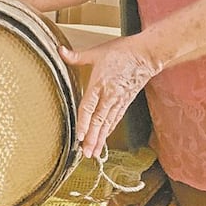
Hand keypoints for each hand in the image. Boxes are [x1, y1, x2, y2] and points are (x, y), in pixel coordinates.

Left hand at [59, 38, 158, 157]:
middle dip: (92, 139)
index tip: (80, 137)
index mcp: (100, 84)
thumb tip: (60, 51)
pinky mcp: (126, 102)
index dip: (84, 123)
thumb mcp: (97, 52)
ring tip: (94, 153)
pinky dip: (109, 130)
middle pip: (99, 121)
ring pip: (108, 123)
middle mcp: (110, 96)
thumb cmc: (122, 52)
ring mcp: (119, 100)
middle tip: (86, 154)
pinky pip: (116, 118)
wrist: (146, 55)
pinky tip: (104, 138)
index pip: (89, 107)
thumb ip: (77, 56)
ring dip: (100, 139)